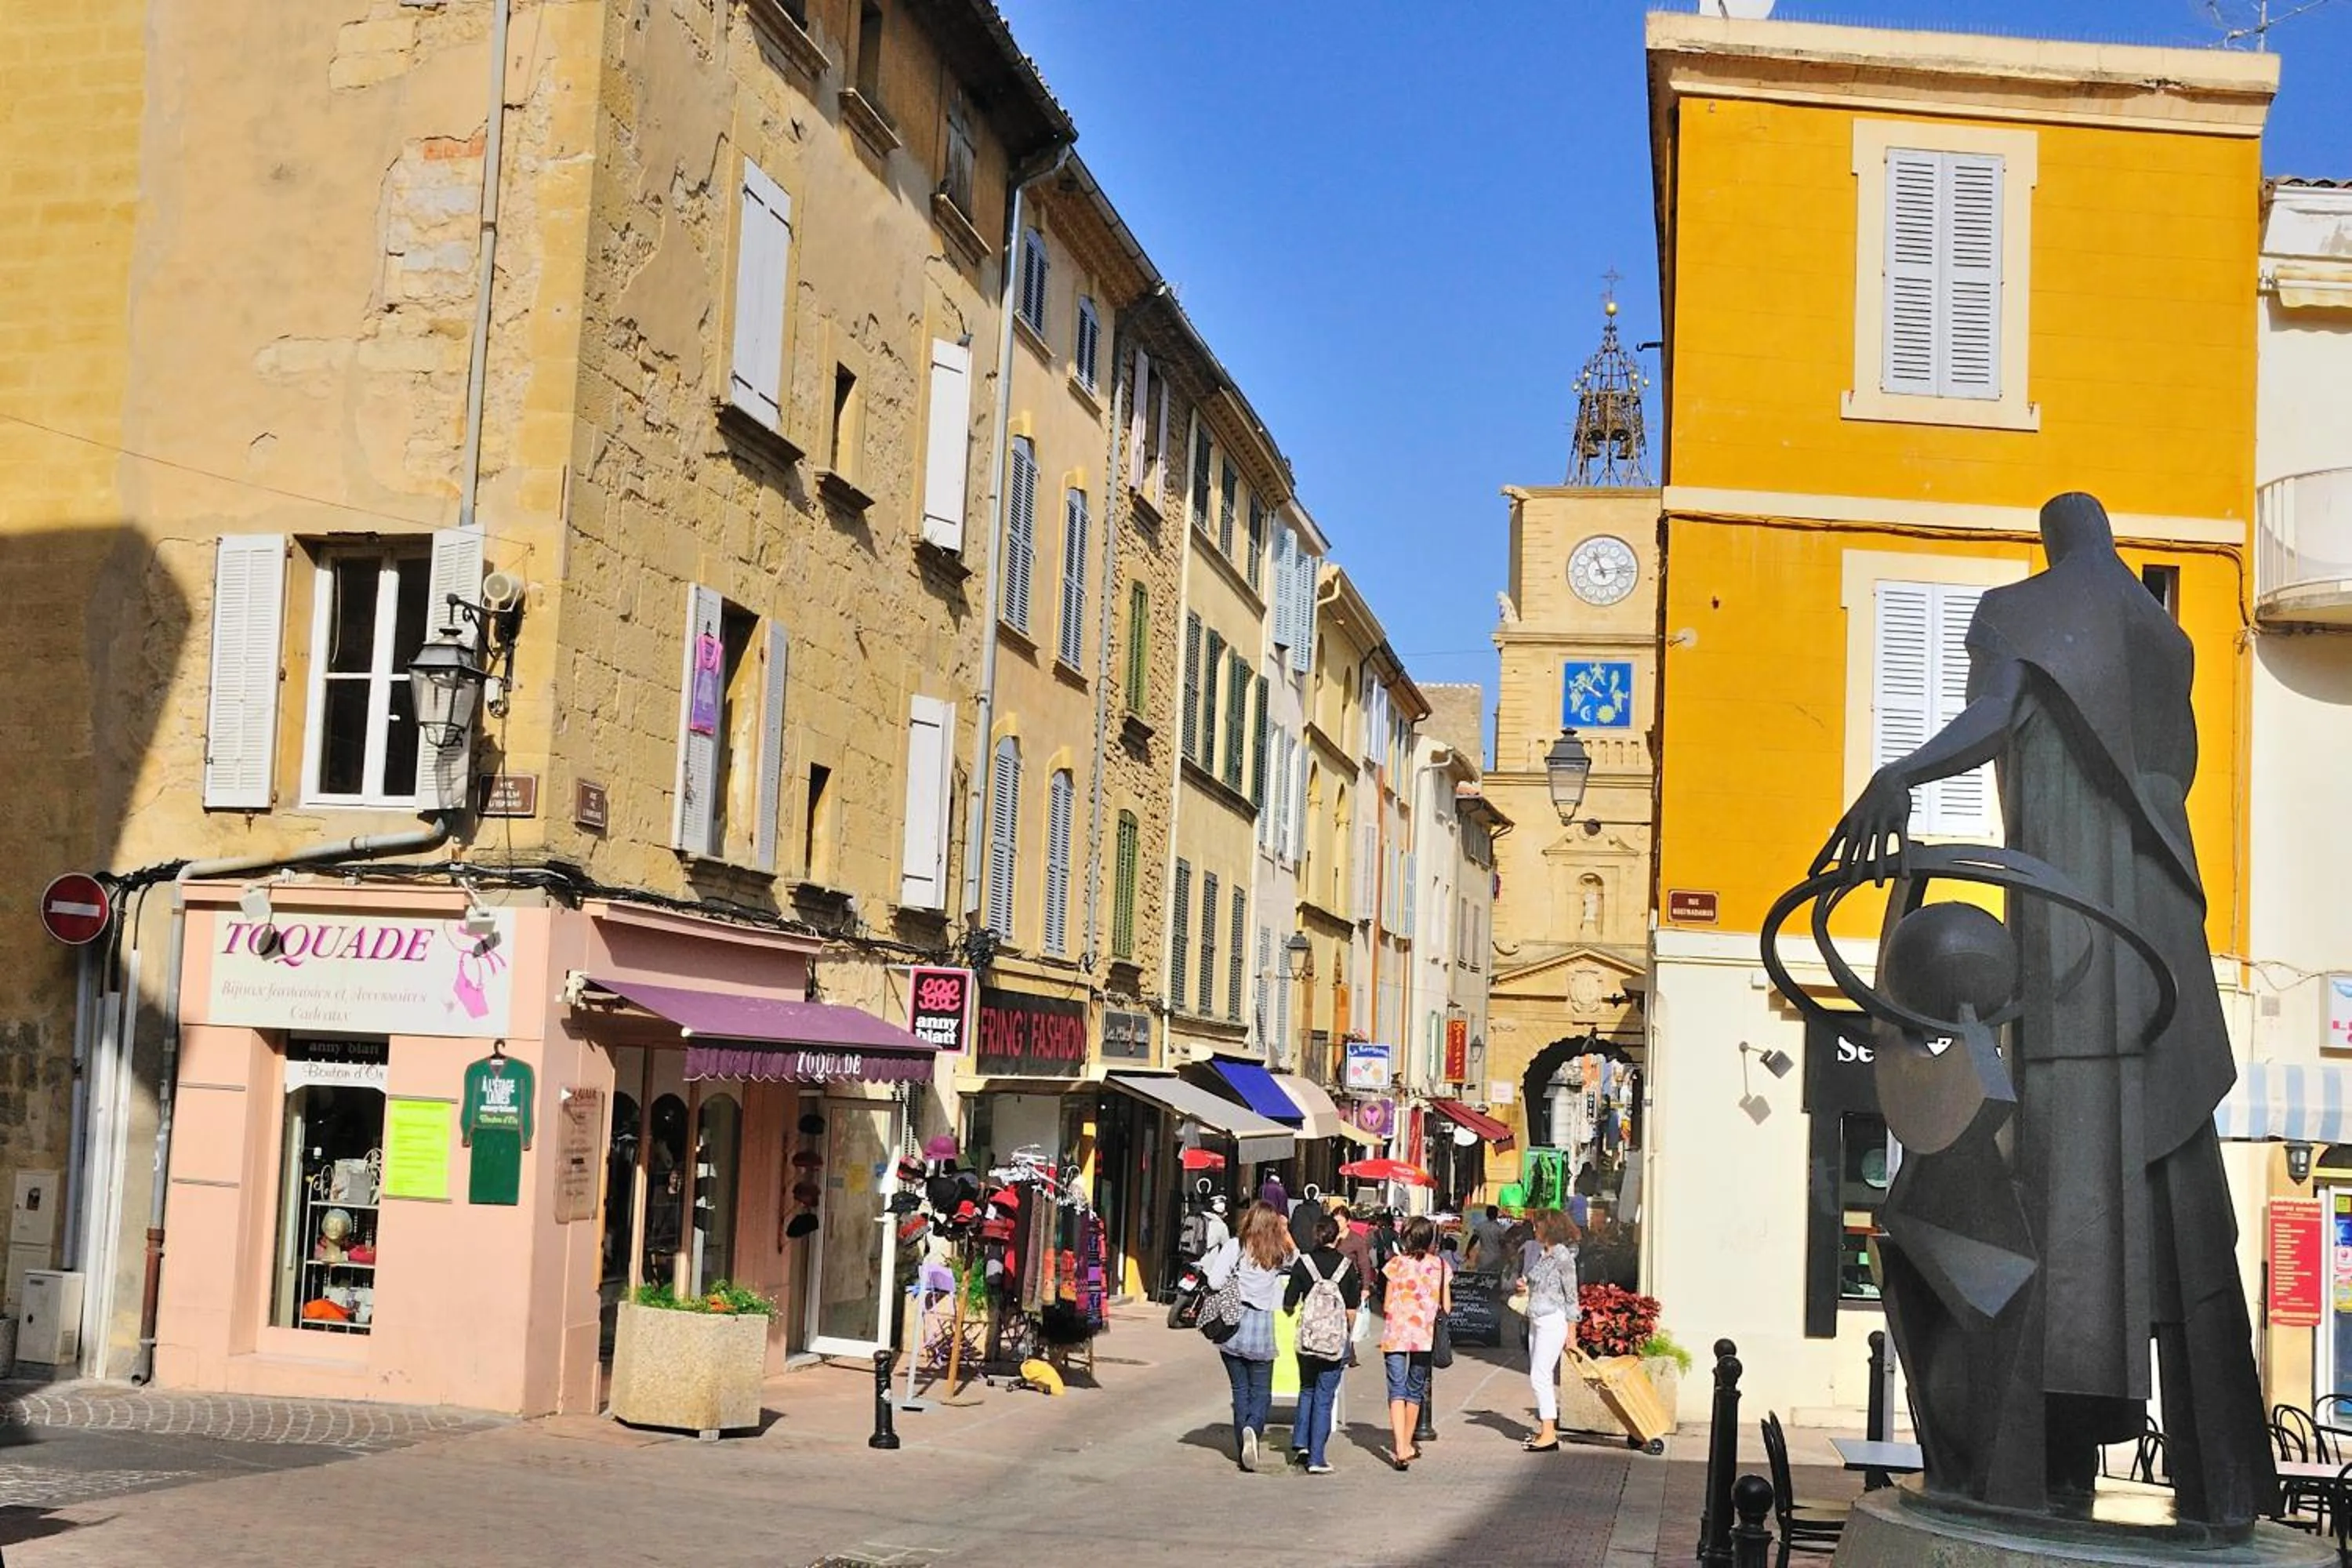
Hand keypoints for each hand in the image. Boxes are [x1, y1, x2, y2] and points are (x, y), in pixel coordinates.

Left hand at [1812, 767, 1913, 882]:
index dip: (1821, 860)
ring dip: (1880, 867)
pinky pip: (1902, 843)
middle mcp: (1863, 822)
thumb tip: (1831, 852)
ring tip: (1879, 885)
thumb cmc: (1868, 802)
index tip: (1810, 875)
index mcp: (1848, 823)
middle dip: (1851, 866)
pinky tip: (1904, 874)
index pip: (1832, 845)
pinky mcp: (1899, 820)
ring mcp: (1881, 821)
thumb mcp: (1853, 816)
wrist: (1888, 779)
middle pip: (1856, 848)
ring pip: (1880, 848)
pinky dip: (1904, 859)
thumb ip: (1845, 834)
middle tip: (1847, 883)